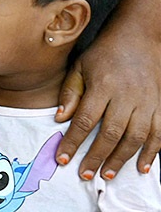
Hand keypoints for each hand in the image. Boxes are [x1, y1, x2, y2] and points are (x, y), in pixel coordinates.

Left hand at [55, 18, 160, 179]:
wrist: (140, 37)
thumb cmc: (104, 54)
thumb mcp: (80, 66)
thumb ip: (70, 93)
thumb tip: (60, 119)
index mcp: (104, 85)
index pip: (86, 120)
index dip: (73, 142)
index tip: (62, 159)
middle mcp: (127, 95)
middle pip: (112, 133)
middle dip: (96, 156)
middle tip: (85, 174)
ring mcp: (148, 101)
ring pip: (136, 137)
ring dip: (121, 159)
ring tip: (108, 175)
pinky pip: (160, 132)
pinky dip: (152, 152)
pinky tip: (142, 167)